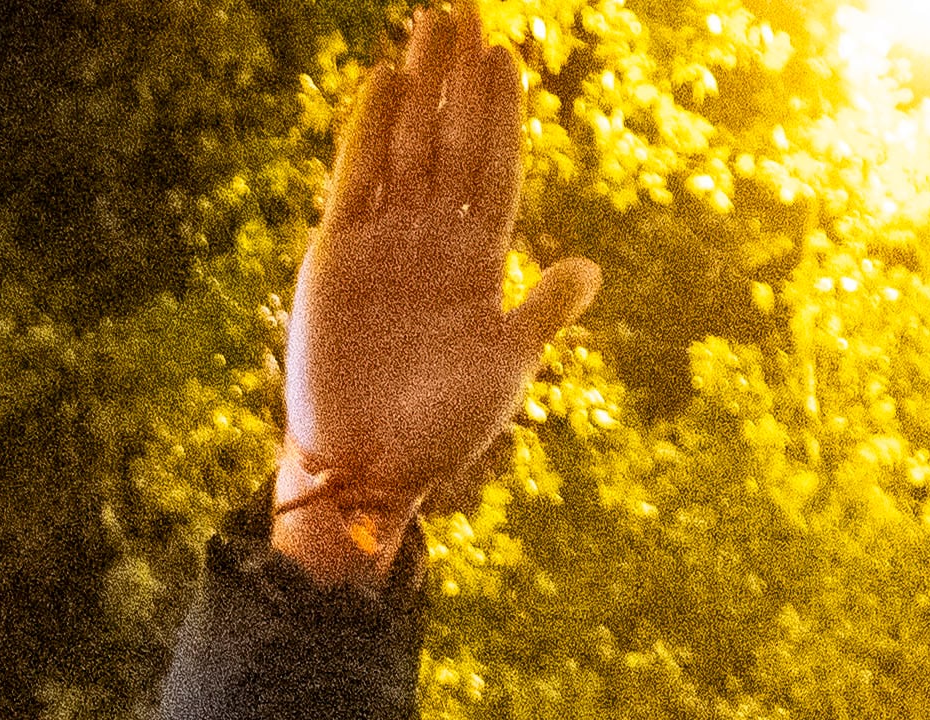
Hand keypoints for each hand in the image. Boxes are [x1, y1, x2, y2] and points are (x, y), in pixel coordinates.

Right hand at [276, 4, 602, 585]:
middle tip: (465, 9)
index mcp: (480, 264)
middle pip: (449, 141)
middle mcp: (434, 241)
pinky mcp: (338, 252)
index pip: (493, 171)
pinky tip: (384, 82)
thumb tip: (591, 269)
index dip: (499, 117)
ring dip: (418, 87)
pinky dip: (368, 131)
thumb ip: (541, 312)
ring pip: (405, 145)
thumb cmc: (443, 428)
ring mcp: (384, 241)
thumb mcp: (505, 367)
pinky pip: (356, 179)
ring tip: (430, 25)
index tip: (507, 58)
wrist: (370, 463)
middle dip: (459, 80)